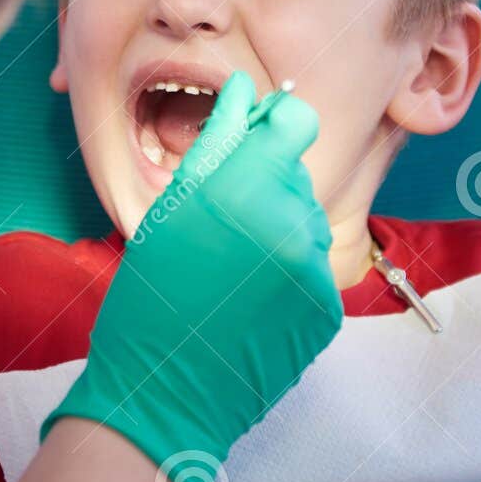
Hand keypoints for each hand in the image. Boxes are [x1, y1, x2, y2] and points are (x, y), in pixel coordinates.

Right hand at [42, 71, 339, 472]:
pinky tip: (249, 299)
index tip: (253, 141)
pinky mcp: (328, 306)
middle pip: (294, 175)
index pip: (295, 122)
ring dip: (276, 232)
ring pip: (304, 220)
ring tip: (230, 270)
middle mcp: (291, 221)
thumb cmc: (151, 297)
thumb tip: (246, 92)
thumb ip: (216, 146)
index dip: (274, 127)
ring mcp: (315, 266)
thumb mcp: (171, 210)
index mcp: (246, 188)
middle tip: (220, 229)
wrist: (166, 390)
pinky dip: (287, 275)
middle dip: (263, 187)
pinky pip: (311, 267)